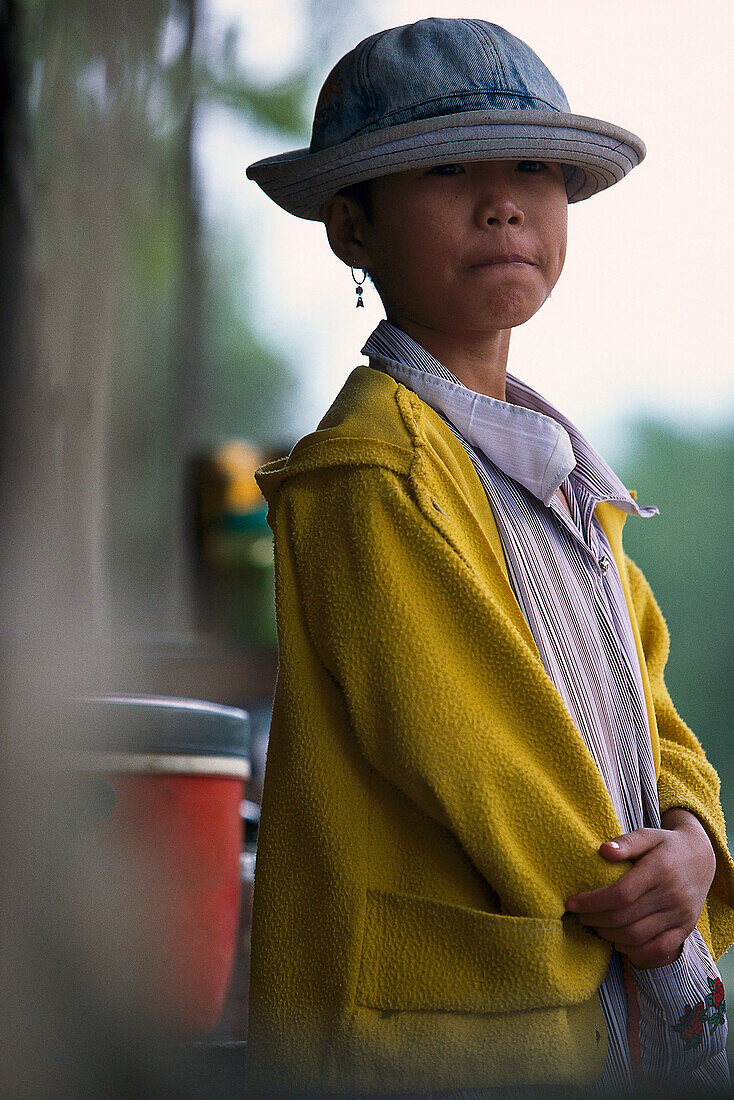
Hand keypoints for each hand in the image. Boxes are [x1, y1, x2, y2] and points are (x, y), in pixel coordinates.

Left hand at [565, 809, 715, 968]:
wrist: (702, 858)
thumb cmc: (666, 845)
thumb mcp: (647, 835)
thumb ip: (626, 842)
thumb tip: (603, 851)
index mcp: (660, 870)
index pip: (620, 894)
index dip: (592, 902)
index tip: (571, 903)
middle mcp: (672, 895)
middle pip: (624, 918)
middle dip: (595, 920)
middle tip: (580, 916)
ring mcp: (680, 915)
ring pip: (637, 937)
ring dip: (609, 935)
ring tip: (595, 926)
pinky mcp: (685, 929)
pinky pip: (659, 950)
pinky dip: (636, 953)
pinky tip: (619, 944)